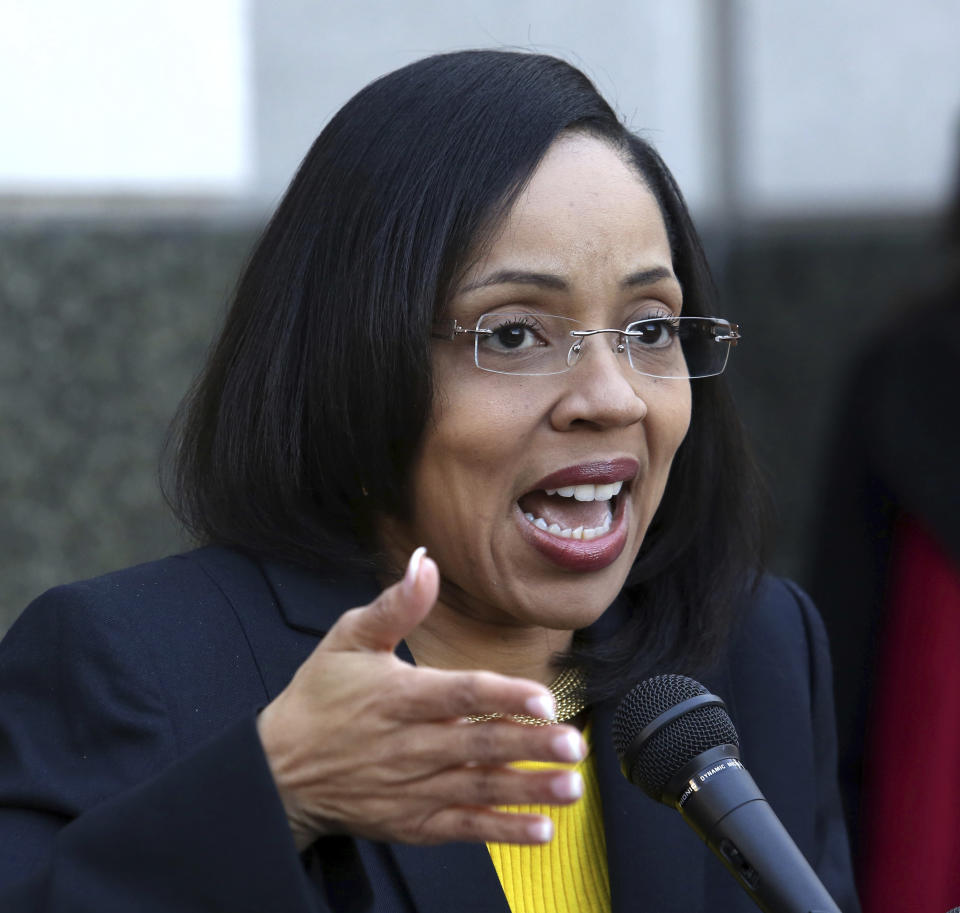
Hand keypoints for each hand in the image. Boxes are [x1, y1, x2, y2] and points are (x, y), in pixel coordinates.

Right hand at [257, 548, 585, 849]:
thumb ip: (395, 604)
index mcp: (398, 697)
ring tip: (570, 786)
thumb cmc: (318, 698)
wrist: (278, 770)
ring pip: (478, 789)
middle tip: (573, 745)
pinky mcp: (412, 822)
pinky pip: (463, 829)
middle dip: (530, 746)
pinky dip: (502, 832)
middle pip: (478, 744)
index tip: (543, 699)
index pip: (459, 695)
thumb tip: (425, 561)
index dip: (503, 695)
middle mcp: (408, 745)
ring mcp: (412, 788)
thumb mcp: (347, 638)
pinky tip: (540, 829)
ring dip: (527, 789)